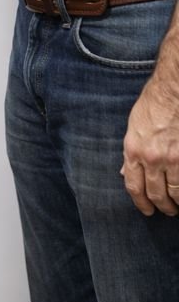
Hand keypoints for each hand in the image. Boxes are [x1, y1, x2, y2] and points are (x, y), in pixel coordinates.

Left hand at [121, 77, 178, 214]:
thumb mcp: (134, 126)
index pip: (133, 186)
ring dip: (177, 203)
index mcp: (133, 149)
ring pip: (175, 193)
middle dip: (161, 206)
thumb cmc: (154, 104)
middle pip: (155, 194)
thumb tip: (126, 172)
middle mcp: (151, 158)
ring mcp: (171, 159)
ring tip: (177, 205)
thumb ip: (132, 152)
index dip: (140, 202)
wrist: (174, 91)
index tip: (146, 210)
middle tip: (166, 210)